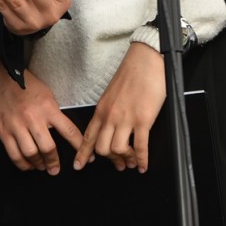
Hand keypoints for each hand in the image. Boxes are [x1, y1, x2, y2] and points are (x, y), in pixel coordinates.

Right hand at [0, 60, 82, 174]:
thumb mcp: (48, 95)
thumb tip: (65, 132)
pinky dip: (22, 163)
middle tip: (55, 169)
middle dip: (54, 162)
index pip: (69, 131)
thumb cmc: (27, 85)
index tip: (86, 157)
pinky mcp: (4, 131)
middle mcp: (33, 118)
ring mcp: (17, 126)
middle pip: (48, 148)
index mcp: (48, 108)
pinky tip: (27, 164)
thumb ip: (55, 114)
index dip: (79, 147)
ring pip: (30, 153)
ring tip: (41, 166)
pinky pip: (14, 154)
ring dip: (38, 164)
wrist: (3, 77)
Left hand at [75, 42, 165, 172]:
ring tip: (131, 163)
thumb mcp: (111, 94)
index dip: (83, 153)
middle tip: (118, 165)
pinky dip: (141, 160)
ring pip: (118, 150)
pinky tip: (143, 165)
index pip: (88, 136)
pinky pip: (140, 146)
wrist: (145, 60)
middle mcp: (110, 116)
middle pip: (102, 148)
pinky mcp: (143, 120)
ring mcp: (126, 119)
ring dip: (125, 160)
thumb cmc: (131, 74)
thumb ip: (109, 111)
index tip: (80, 165)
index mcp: (101, 109)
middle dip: (110, 160)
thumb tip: (111, 126)